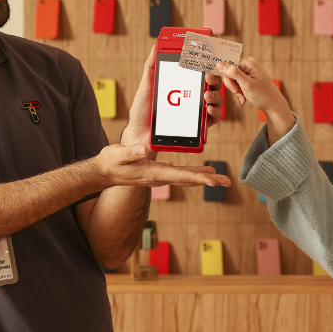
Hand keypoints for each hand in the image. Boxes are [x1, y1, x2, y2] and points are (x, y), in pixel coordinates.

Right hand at [95, 144, 231, 187]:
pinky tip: (205, 171)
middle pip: (189, 180)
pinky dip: (195, 173)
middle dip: (208, 180)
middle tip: (227, 182)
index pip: (180, 176)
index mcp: (153, 173)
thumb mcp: (118, 155)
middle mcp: (160, 177)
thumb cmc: (111, 163)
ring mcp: (161, 175)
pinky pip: (182, 174)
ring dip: (205, 178)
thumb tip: (145, 149)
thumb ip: (130, 152)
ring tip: (221, 178)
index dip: (197, 178)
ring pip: (188, 178)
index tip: (212, 181)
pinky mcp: (160, 171)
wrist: (105, 171)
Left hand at [122, 46, 224, 151]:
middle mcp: (193, 97)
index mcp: (183, 86)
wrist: (139, 134)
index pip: (200, 74)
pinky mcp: (198, 126)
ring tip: (207, 95)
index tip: (207, 60)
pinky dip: (214, 113)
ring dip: (216, 96)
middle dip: (214, 79)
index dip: (207, 66)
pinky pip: (212, 119)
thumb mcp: (146, 86)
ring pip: (216, 100)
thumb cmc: (142, 110)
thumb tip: (155, 47)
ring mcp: (197, 111)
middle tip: (208, 77)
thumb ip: (151, 67)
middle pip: (211, 85)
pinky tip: (209, 110)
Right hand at [216, 57, 294, 143]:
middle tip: (240, 93)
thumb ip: (233, 73)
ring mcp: (247, 71)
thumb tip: (219, 63)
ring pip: (232, 80)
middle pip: (229, 73)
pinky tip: (244, 97)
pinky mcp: (247, 78)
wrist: (273, 105)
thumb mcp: (246, 84)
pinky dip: (239, 92)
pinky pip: (236, 83)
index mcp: (248, 62)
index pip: (228, 66)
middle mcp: (247, 64)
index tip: (235, 88)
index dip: (228, 79)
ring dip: (236, 90)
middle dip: (233, 86)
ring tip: (243, 97)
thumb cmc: (264, 95)